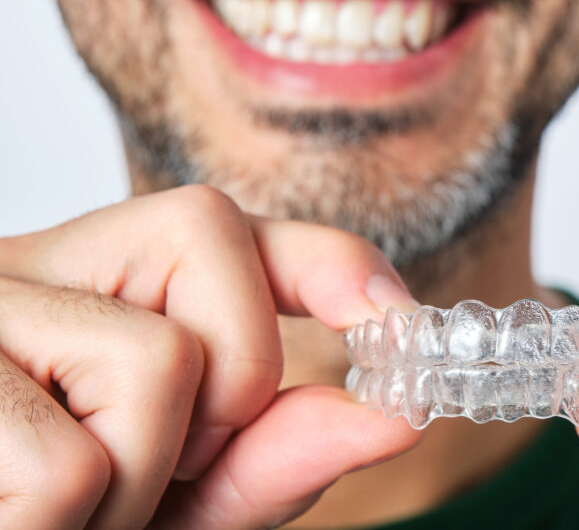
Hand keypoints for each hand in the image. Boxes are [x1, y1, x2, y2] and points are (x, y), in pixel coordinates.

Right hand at [0, 185, 419, 528]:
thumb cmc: (64, 516)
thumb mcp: (176, 491)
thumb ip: (273, 454)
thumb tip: (396, 415)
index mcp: (99, 280)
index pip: (224, 224)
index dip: (324, 257)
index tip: (393, 318)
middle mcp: (34, 264)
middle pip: (212, 257)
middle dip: (227, 393)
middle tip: (153, 468)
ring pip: (157, 358)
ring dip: (140, 484)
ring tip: (69, 509)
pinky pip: (68, 465)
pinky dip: (68, 529)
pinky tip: (14, 518)